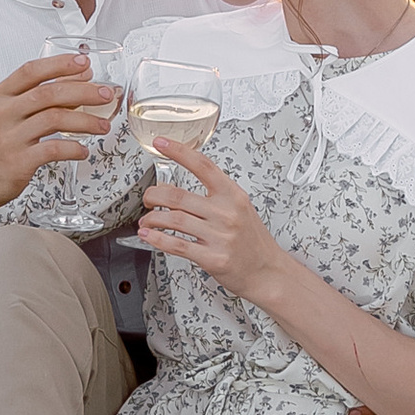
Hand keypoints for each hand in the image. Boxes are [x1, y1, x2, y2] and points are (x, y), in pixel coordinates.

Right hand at [0, 51, 119, 212]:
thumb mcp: (5, 114)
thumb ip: (35, 98)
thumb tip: (76, 84)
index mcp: (0, 96)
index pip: (31, 71)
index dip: (60, 64)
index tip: (84, 63)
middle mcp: (3, 114)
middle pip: (49, 93)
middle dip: (83, 91)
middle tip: (105, 94)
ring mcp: (9, 138)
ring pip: (54, 119)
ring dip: (85, 121)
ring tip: (102, 125)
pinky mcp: (17, 162)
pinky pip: (52, 150)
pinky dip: (73, 149)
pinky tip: (83, 151)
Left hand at [134, 144, 285, 303]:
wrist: (268, 271)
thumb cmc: (253, 241)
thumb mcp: (241, 208)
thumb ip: (216, 196)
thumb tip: (182, 189)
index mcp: (233, 195)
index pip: (202, 166)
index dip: (179, 151)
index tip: (161, 143)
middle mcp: (226, 213)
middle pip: (178, 196)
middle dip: (154, 195)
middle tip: (148, 198)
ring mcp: (220, 236)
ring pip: (173, 219)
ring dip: (153, 219)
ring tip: (147, 221)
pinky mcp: (212, 258)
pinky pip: (177, 244)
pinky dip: (157, 239)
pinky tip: (149, 236)